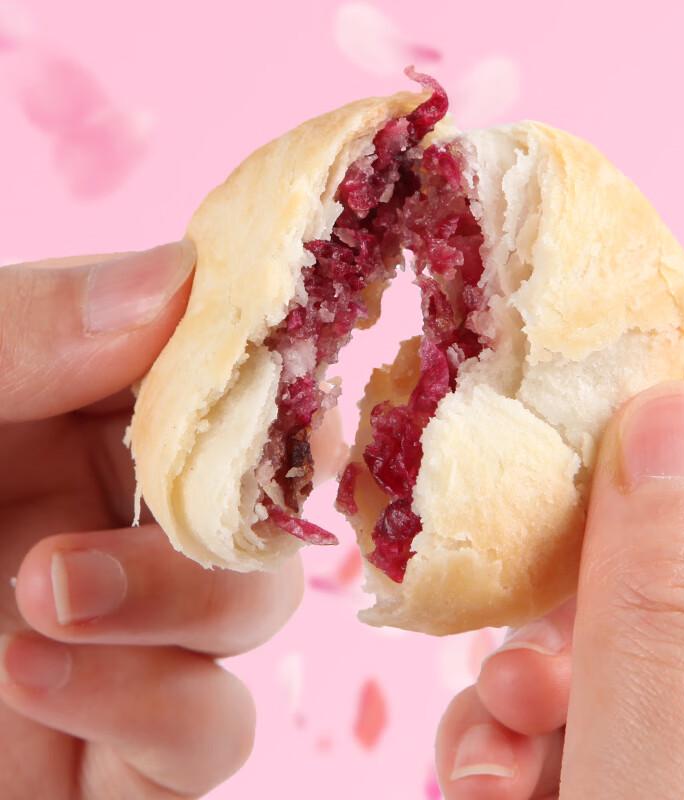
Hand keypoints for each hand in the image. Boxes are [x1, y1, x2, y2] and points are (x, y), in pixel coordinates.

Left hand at [0, 244, 303, 798]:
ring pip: (255, 604)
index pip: (211, 373)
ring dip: (193, 598)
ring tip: (50, 591)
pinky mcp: (127, 739)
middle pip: (255, 491)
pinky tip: (36, 673)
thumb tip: (180, 272)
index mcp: (75, 414)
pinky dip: (160, 707)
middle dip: (229, 494)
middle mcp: (115, 513)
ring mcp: (131, 629)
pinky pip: (212, 729)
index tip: (266, 359)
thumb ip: (21, 329)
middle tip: (166, 500)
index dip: (254, 363)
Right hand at [436, 335, 683, 798]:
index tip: (661, 347)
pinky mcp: (609, 785)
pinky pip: (561, 720)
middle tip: (528, 494)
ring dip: (529, 662)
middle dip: (593, 550)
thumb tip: (668, 416)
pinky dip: (508, 730)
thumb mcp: (671, 776)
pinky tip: (486, 768)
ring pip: (606, 646)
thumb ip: (671, 607)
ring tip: (504, 697)